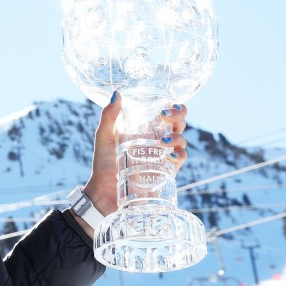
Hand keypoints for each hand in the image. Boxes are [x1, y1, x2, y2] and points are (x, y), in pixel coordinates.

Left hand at [72, 95, 189, 238]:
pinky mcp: (166, 171)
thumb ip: (109, 116)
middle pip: (178, 122)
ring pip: (182, 139)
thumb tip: (117, 93)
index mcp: (145, 128)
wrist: (103, 192)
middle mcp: (157, 139)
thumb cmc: (103, 163)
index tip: (165, 105)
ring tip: (162, 142)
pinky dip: (180, 154)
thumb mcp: (104, 137)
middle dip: (178, 114)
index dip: (173, 105)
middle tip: (166, 115)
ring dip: (177, 136)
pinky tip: (171, 155)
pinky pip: (181, 159)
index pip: (166, 112)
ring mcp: (163, 155)